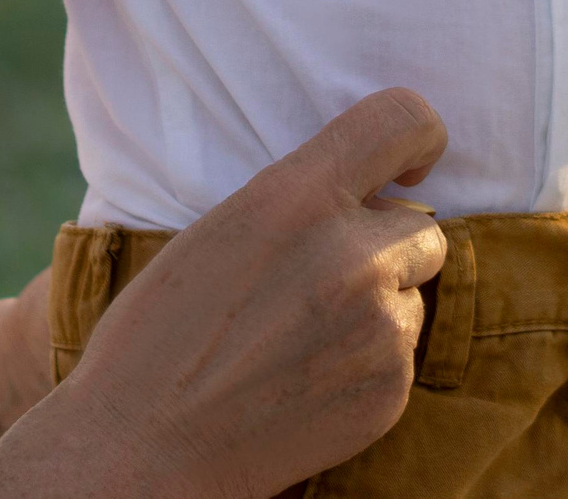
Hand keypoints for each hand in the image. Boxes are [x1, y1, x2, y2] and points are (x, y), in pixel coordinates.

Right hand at [36, 89, 449, 498]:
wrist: (146, 445)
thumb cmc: (161, 332)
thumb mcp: (223, 227)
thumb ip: (301, 200)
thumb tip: (365, 194)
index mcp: (297, 196)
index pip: (403, 122)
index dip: (420, 137)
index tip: (407, 169)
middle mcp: (351, 255)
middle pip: (422, 226)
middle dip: (385, 246)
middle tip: (324, 278)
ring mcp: (379, 328)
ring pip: (411, 293)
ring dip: (377, 306)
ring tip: (300, 336)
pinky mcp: (390, 391)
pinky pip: (402, 354)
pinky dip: (368, 363)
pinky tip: (306, 378)